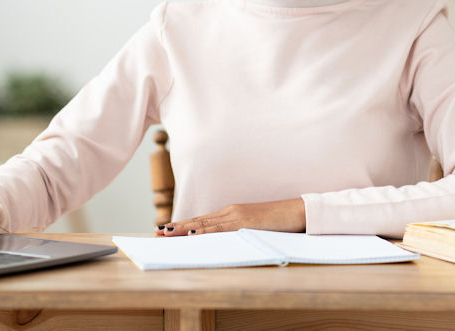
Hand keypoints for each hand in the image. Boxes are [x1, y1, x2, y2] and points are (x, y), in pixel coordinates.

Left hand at [156, 198, 305, 235]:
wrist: (297, 211)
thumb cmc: (278, 221)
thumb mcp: (254, 228)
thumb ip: (239, 232)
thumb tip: (225, 243)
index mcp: (231, 214)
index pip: (202, 221)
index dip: (183, 225)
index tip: (166, 229)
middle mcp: (230, 213)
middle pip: (198, 221)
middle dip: (177, 227)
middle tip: (157, 232)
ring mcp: (236, 216)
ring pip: (205, 224)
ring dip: (184, 229)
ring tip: (167, 232)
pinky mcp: (245, 222)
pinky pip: (222, 229)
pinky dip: (206, 232)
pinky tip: (194, 234)